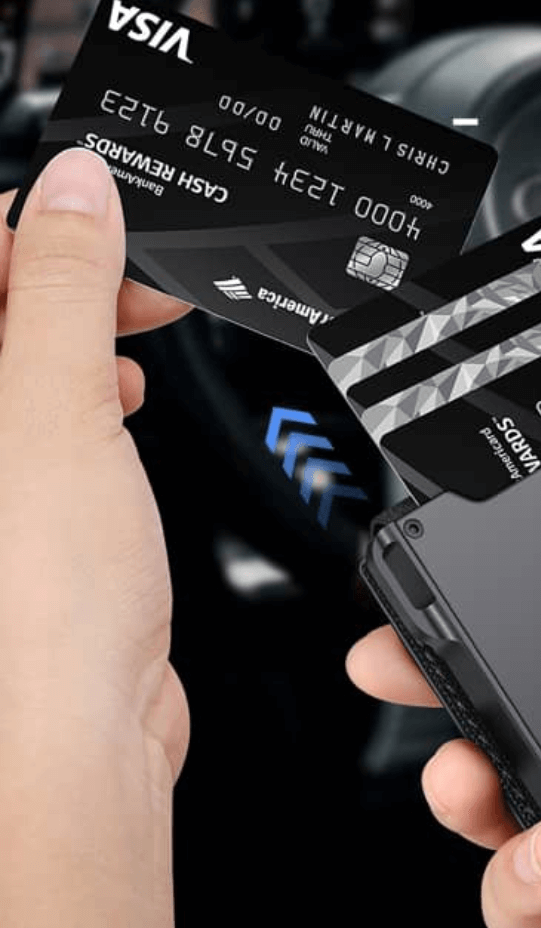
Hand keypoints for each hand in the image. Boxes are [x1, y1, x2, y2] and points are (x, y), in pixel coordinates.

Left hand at [0, 148, 190, 927]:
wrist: (73, 736)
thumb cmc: (42, 607)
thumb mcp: (58, 409)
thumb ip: (63, 288)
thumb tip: (72, 190)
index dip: (22, 231)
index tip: (92, 222)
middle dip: (63, 282)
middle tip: (133, 279)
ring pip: (21, 362)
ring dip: (79, 335)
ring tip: (131, 344)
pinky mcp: (19, 505)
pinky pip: (45, 414)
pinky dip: (85, 392)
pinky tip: (118, 404)